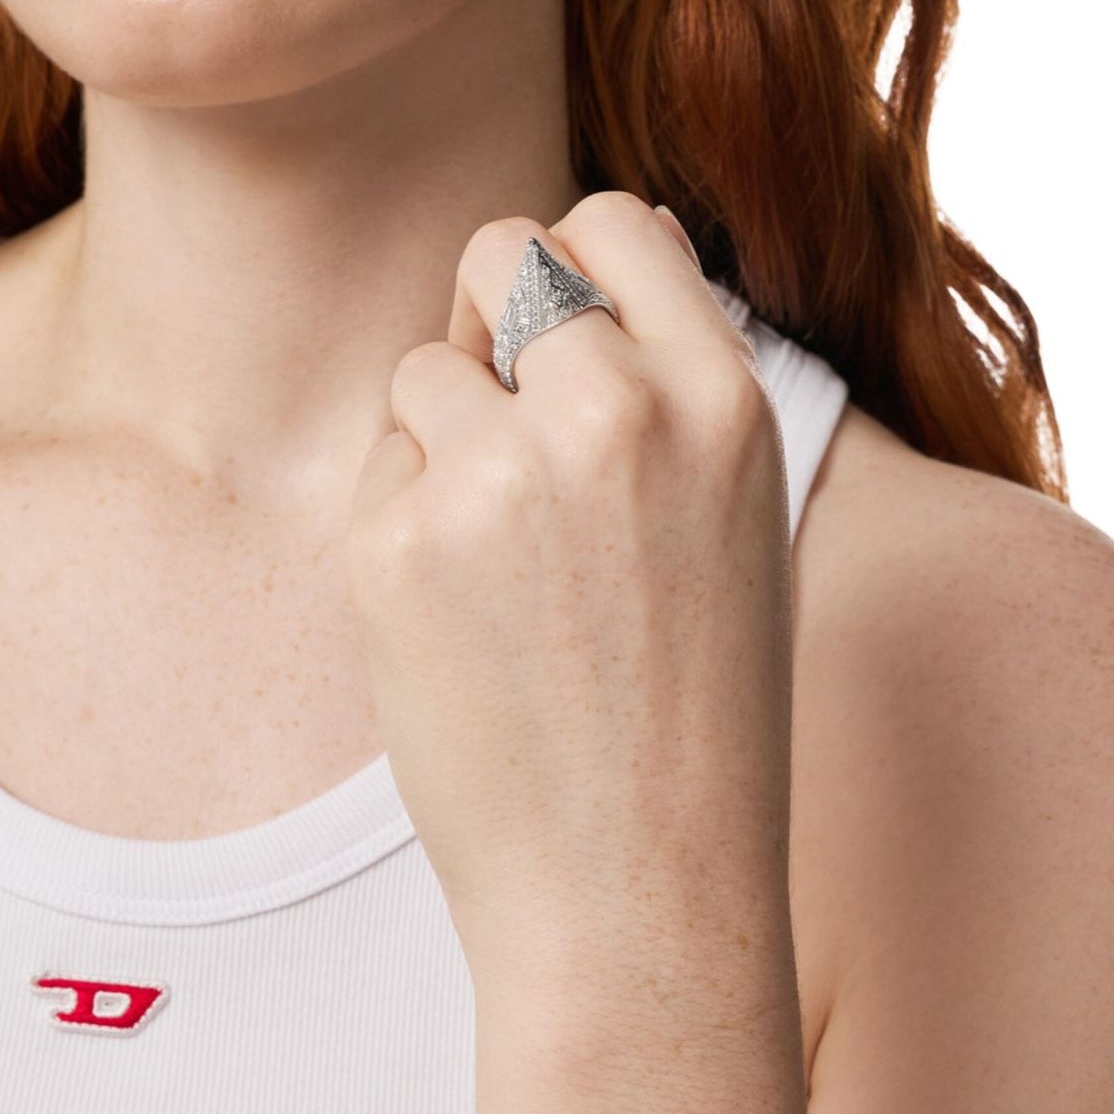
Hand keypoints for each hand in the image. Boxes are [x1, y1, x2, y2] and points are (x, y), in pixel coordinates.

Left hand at [347, 191, 795, 1004]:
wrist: (639, 891)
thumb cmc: (694, 721)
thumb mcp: (735, 525)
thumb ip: (668, 394)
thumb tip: (585, 260)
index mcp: (722, 400)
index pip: (609, 222)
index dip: (571, 270)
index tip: (558, 339)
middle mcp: (616, 411)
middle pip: (498, 255)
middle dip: (488, 328)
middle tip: (509, 443)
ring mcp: (500, 474)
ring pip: (422, 371)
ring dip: (443, 445)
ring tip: (502, 573)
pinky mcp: (398, 544)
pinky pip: (379, 473)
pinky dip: (402, 531)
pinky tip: (460, 627)